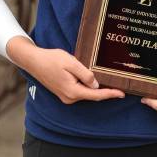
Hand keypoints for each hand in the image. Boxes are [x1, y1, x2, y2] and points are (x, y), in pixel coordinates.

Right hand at [6, 37, 124, 103]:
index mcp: (72, 91)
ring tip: (108, 81)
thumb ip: (85, 74)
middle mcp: (69, 97)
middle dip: (105, 91)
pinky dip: (88, 87)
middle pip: (92, 95)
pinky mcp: (64, 92)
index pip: (96, 95)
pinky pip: (80, 91)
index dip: (110, 94)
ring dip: (96, 88)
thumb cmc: (52, 59)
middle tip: (120, 87)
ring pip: (86, 93)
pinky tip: (93, 80)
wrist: (34, 61)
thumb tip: (96, 84)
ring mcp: (65, 96)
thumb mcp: (71, 63)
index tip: (122, 94)